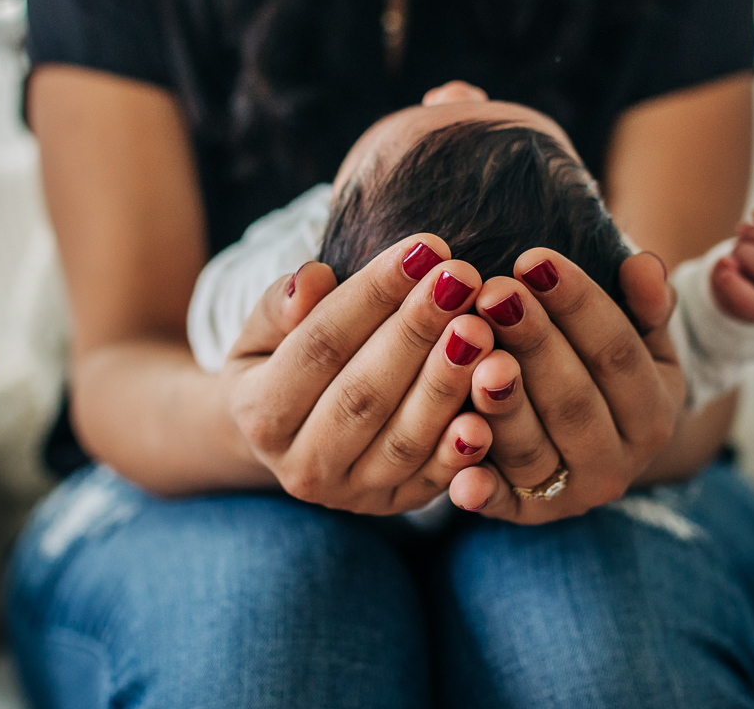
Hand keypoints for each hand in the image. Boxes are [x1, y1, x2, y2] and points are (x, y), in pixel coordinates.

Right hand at [221, 235, 498, 514]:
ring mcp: (351, 494)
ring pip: (404, 439)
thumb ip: (280, 306)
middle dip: (418, 331)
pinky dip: (466, 446)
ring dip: (447, 382)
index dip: (372, 296)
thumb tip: (312, 279)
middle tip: (462, 276)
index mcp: (259, 415)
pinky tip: (495, 400)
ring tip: (483, 326)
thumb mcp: (263, 331)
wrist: (290, 435)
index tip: (423, 248)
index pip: (321, 346)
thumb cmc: (282, 361)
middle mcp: (301, 466)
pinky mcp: (397, 505)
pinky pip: (436, 479)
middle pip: (364, 393)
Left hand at [447, 249, 684, 522]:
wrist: (601, 447)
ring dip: (500, 405)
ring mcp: (570, 495)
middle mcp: (617, 463)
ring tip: (470, 352)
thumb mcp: (644, 339)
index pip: (617, 353)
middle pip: (573, 401)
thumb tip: (644, 266)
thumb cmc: (609, 371)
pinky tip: (457, 472)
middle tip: (492, 293)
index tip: (534, 259)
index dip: (578, 305)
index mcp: (653, 413)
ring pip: (532, 449)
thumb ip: (647, 304)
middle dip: (532, 342)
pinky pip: (500, 504)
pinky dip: (481, 490)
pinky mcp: (525, 515)